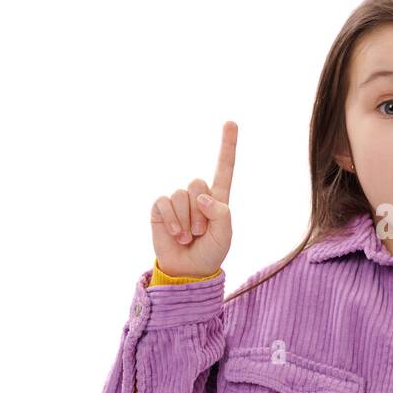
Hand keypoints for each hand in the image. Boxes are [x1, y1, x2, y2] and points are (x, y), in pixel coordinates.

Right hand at [150, 121, 236, 277]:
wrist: (188, 270)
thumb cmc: (210, 252)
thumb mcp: (225, 236)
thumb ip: (221, 214)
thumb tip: (201, 196)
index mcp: (218, 198)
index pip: (224, 167)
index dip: (227, 145)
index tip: (231, 122)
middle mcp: (197, 195)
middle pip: (198, 182)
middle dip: (201, 212)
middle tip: (201, 233)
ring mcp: (177, 200)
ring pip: (181, 195)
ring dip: (187, 220)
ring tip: (189, 237)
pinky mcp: (160, 208)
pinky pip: (165, 203)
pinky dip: (172, 220)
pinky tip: (176, 234)